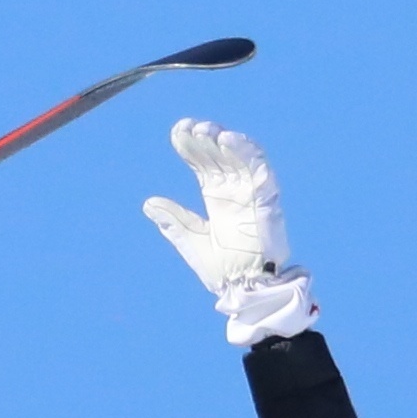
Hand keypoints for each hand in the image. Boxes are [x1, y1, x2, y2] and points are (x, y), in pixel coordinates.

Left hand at [139, 119, 317, 345]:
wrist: (244, 290)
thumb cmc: (222, 270)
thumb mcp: (191, 241)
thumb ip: (174, 221)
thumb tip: (148, 203)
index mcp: (217, 198)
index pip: (203, 163)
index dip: (191, 146)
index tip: (176, 132)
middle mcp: (234, 191)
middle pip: (219, 155)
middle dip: (204, 138)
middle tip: (188, 127)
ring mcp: (251, 193)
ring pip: (240, 156)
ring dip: (223, 139)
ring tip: (205, 129)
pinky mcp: (267, 199)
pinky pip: (259, 169)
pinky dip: (246, 151)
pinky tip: (227, 139)